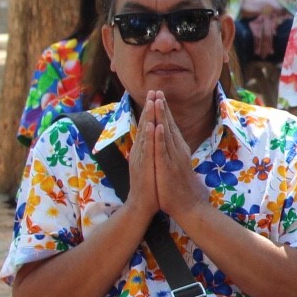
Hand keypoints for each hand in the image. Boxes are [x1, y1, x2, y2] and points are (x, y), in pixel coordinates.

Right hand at [124, 95, 161, 218]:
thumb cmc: (149, 186)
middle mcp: (140, 151)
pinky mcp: (144, 167)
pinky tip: (154, 126)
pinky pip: (148, 150)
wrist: (142, 206)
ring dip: (149, 117)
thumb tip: (156, 142)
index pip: (148, 127)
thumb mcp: (151, 165)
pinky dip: (151, 137)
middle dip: (150, 108)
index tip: (156, 96)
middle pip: (145, 126)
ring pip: (146, 134)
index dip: (151, 111)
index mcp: (143, 150)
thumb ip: (152, 152)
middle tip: (154, 91)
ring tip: (153, 102)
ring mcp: (141, 158)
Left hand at [150, 94, 209, 222]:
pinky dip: (160, 138)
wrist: (189, 206)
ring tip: (156, 101)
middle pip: (168, 125)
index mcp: (178, 150)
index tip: (158, 97)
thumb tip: (173, 146)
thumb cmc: (182, 188)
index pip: (170, 127)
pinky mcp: (168, 167)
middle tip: (156, 90)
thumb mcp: (178, 167)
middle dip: (162, 107)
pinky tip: (157, 126)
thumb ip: (176, 155)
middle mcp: (178, 151)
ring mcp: (174, 158)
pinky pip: (163, 150)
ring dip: (161, 117)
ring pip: (166, 133)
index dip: (164, 111)